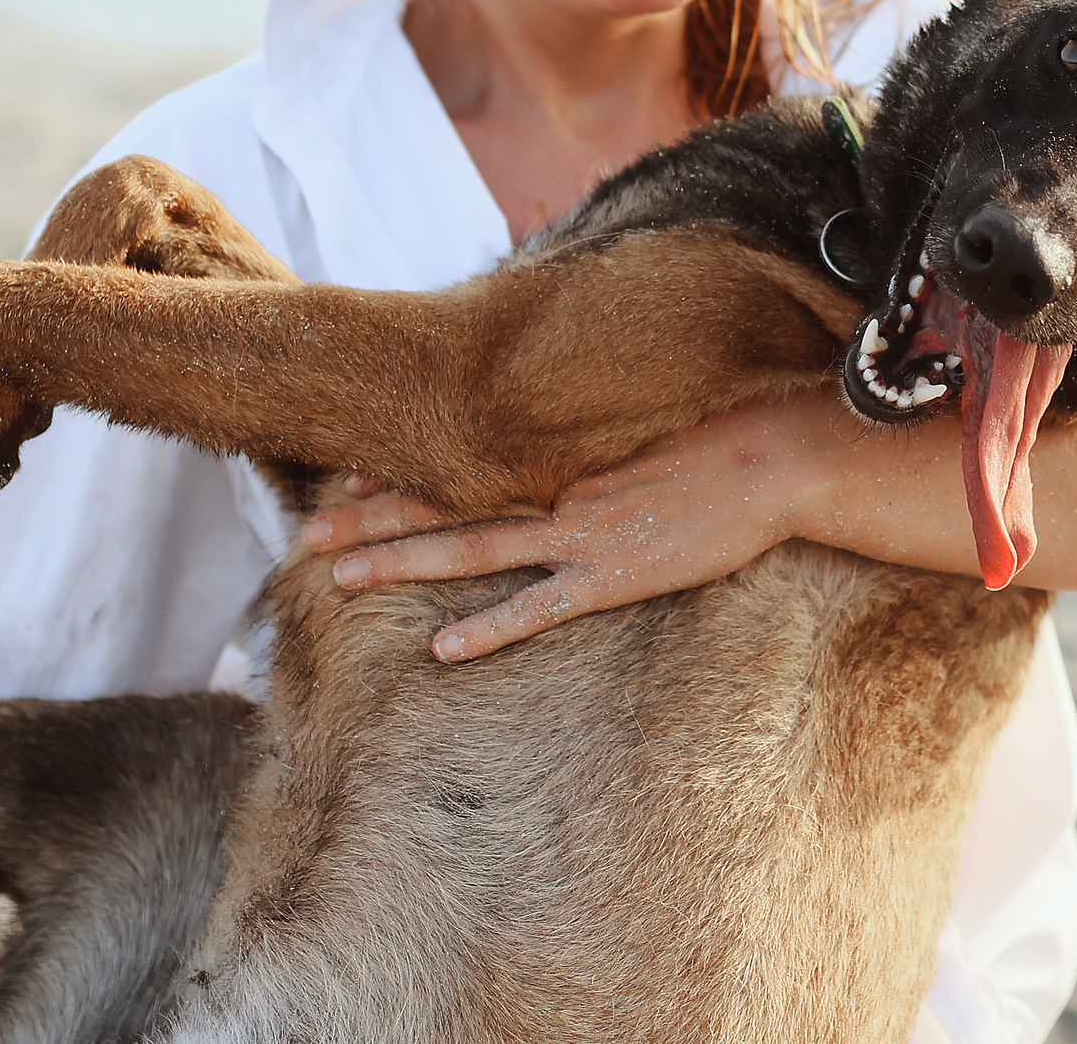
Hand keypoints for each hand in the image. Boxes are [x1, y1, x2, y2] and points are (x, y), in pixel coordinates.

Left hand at [301, 404, 825, 662]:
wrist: (773, 457)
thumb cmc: (716, 435)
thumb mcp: (639, 425)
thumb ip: (586, 437)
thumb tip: (551, 439)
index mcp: (555, 454)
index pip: (459, 462)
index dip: (397, 472)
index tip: (343, 474)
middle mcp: (553, 490)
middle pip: (443, 505)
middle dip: (369, 519)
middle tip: (304, 534)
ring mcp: (581, 534)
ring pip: (470, 550)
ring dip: (401, 563)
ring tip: (337, 578)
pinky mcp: (614, 575)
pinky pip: (540, 608)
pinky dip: (491, 630)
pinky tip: (441, 651)